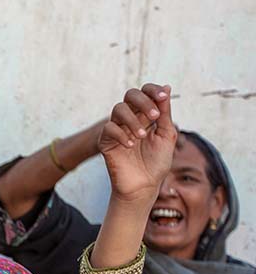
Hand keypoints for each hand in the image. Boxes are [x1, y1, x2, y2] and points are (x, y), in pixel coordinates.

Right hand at [99, 84, 176, 203]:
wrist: (144, 185)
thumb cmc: (156, 162)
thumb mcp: (166, 134)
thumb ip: (165, 113)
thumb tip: (167, 87)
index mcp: (146, 115)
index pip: (146, 93)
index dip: (153, 90)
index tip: (162, 97)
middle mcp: (131, 119)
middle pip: (130, 95)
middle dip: (143, 101)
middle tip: (154, 116)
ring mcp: (118, 130)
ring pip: (118, 109)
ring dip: (132, 120)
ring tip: (142, 136)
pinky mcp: (106, 142)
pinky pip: (109, 129)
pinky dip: (120, 134)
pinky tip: (130, 146)